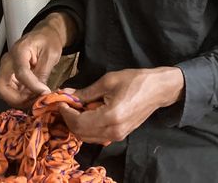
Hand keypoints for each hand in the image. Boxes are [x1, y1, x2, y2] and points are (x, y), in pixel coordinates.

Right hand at [0, 16, 70, 107]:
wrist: (44, 35)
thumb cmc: (47, 41)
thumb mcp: (51, 54)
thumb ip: (44, 73)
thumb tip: (41, 93)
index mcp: (19, 50)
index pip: (21, 72)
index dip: (32, 86)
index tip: (44, 92)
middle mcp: (8, 61)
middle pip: (2, 86)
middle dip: (17, 99)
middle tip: (35, 101)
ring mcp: (7, 69)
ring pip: (4, 92)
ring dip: (20, 100)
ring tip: (37, 99)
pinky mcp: (9, 77)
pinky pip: (10, 92)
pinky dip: (21, 98)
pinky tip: (34, 96)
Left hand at [58, 67, 183, 143]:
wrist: (157, 89)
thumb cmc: (135, 81)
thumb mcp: (108, 81)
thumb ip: (86, 92)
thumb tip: (67, 94)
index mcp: (110, 116)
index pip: (78, 122)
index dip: (66, 112)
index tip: (60, 101)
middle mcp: (113, 131)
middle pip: (80, 133)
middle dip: (69, 119)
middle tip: (66, 104)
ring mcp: (117, 136)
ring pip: (87, 137)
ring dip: (77, 124)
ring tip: (76, 107)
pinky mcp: (119, 136)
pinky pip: (96, 137)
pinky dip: (87, 128)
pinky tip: (87, 114)